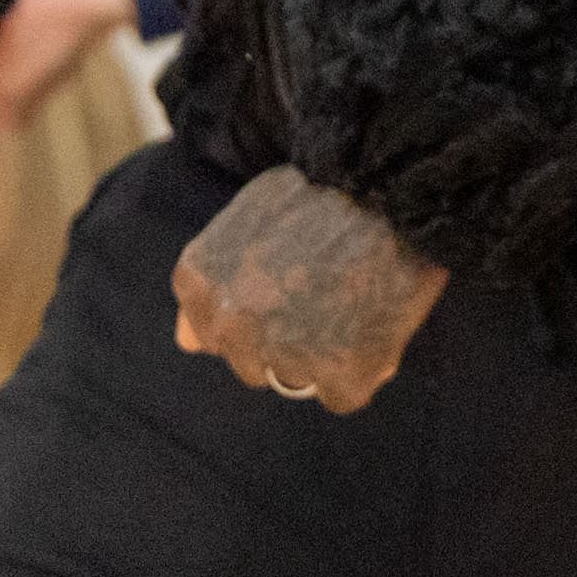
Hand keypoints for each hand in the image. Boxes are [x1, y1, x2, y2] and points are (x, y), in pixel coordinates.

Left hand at [171, 167, 449, 412]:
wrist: (390, 183)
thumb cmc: (319, 190)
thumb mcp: (245, 219)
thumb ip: (211, 283)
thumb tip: (186, 344)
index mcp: (201, 287)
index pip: (212, 335)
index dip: (256, 313)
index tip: (287, 288)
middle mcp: (233, 328)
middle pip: (252, 363)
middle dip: (283, 338)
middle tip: (323, 294)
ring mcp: (285, 358)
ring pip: (298, 380)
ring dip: (321, 356)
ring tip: (353, 304)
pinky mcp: (341, 376)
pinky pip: (343, 394)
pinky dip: (362, 369)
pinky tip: (377, 325)